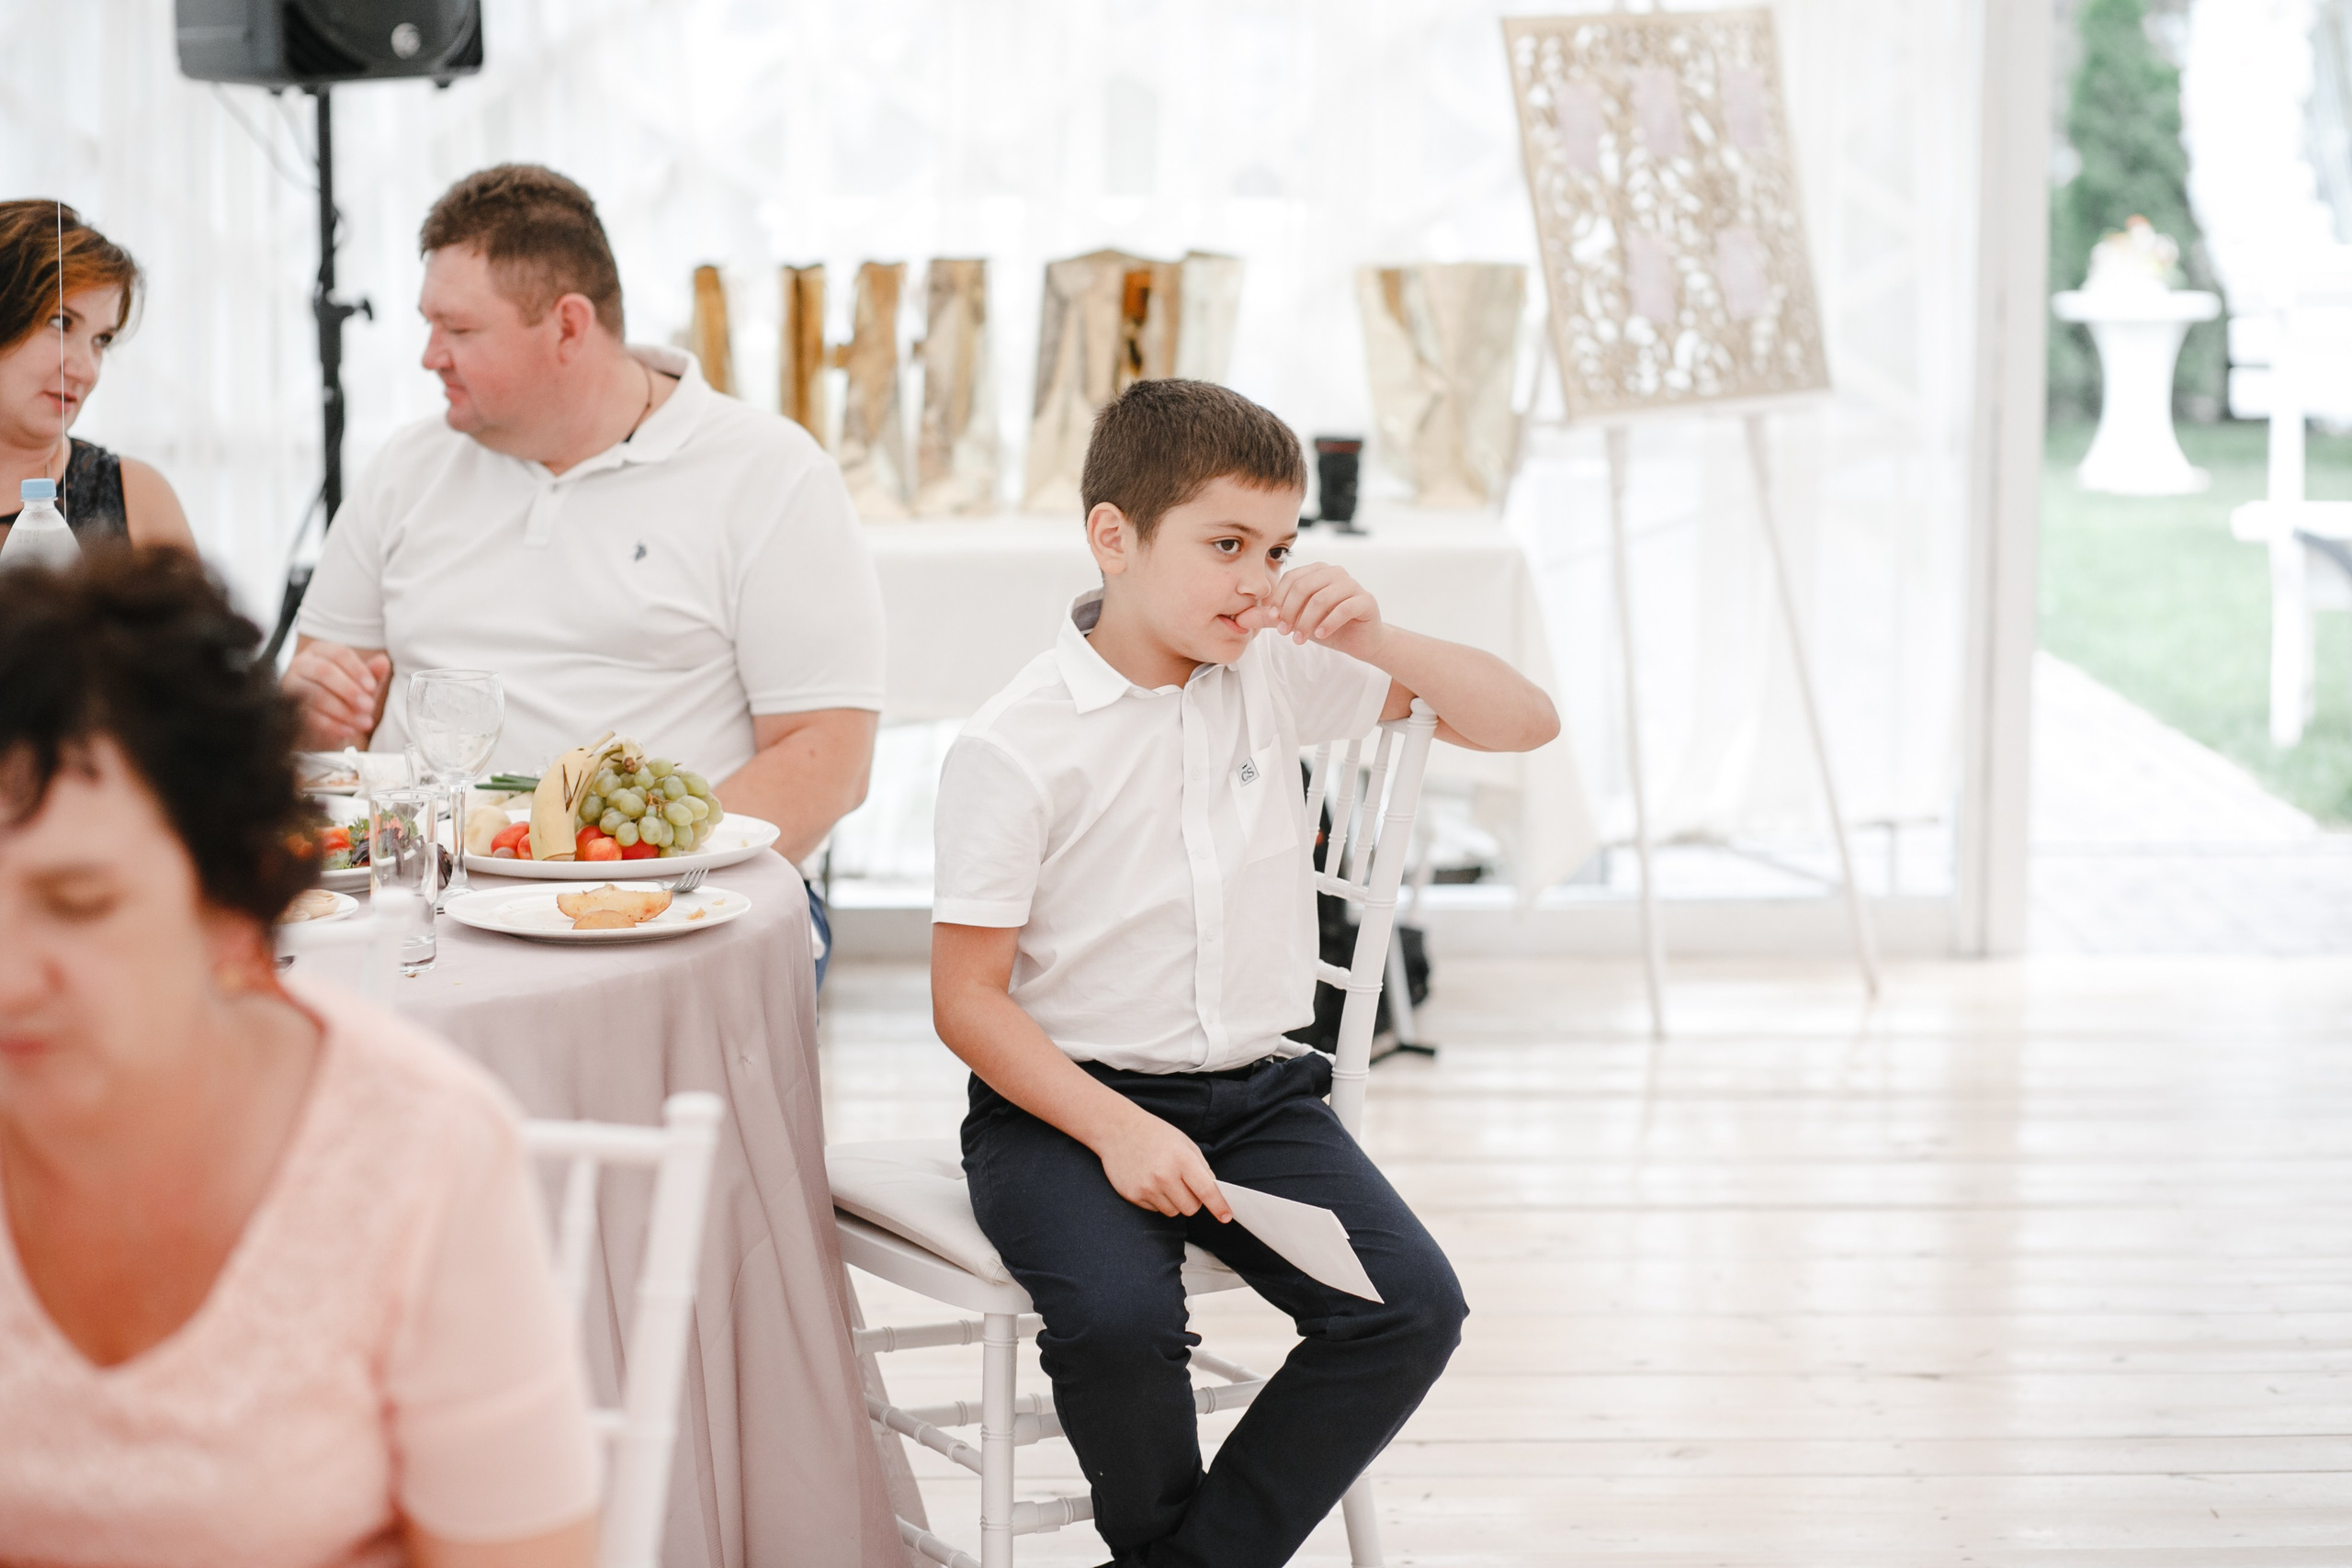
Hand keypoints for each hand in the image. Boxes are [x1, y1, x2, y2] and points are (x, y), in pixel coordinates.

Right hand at [283, 641, 391, 748]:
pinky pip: (308, 715)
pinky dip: (331, 724)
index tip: (372, 687)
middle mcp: (301, 664)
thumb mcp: (359, 686)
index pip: (339, 653)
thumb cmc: (340, 699)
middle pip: (324, 671)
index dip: (357, 670)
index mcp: (320, 652)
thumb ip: (371, 674)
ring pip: (315, 694)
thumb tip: (383, 661)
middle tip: (368, 706)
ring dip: (343, 710)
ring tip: (363, 722)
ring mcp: (289, 686)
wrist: (320, 728)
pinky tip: (347, 730)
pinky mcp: (285, 710)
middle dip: (350, 690)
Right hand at [1093, 1109, 1232, 1221]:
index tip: (1226, 1216)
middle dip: (1193, 1201)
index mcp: (1182, 1159)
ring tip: (1164, 1180)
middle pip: (1191, 1208)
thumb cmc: (1155, 1135)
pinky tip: (1149, 1181)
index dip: (1219, 1206)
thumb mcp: (1184, 1143)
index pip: (1206, 1190)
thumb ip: (1201, 1167)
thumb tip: (1214, 1191)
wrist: (1118, 1130)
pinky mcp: (1133, 1195)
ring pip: (1173, 1211)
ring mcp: (1147, 1187)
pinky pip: (1155, 1209)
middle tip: (1185, 1186)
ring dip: (1174, 1201)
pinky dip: (1157, 1200)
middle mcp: (1165, 1175)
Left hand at [1245, 562, 1387, 659]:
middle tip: (1285, 633)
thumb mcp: (1295, 621)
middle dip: (1290, 611)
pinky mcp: (1365, 600)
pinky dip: (1328, 623)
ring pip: (1322, 598)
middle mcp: (1334, 572)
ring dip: (1307, 621)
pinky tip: (1321, 636)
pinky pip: (1343, 608)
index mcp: (1316, 571)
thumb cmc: (1327, 625)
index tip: (1274, 621)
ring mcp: (1352, 584)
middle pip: (1304, 587)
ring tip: (1300, 639)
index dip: (1279, 600)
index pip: (1291, 579)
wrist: (1362, 640)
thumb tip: (1240, 619)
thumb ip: (1270, 618)